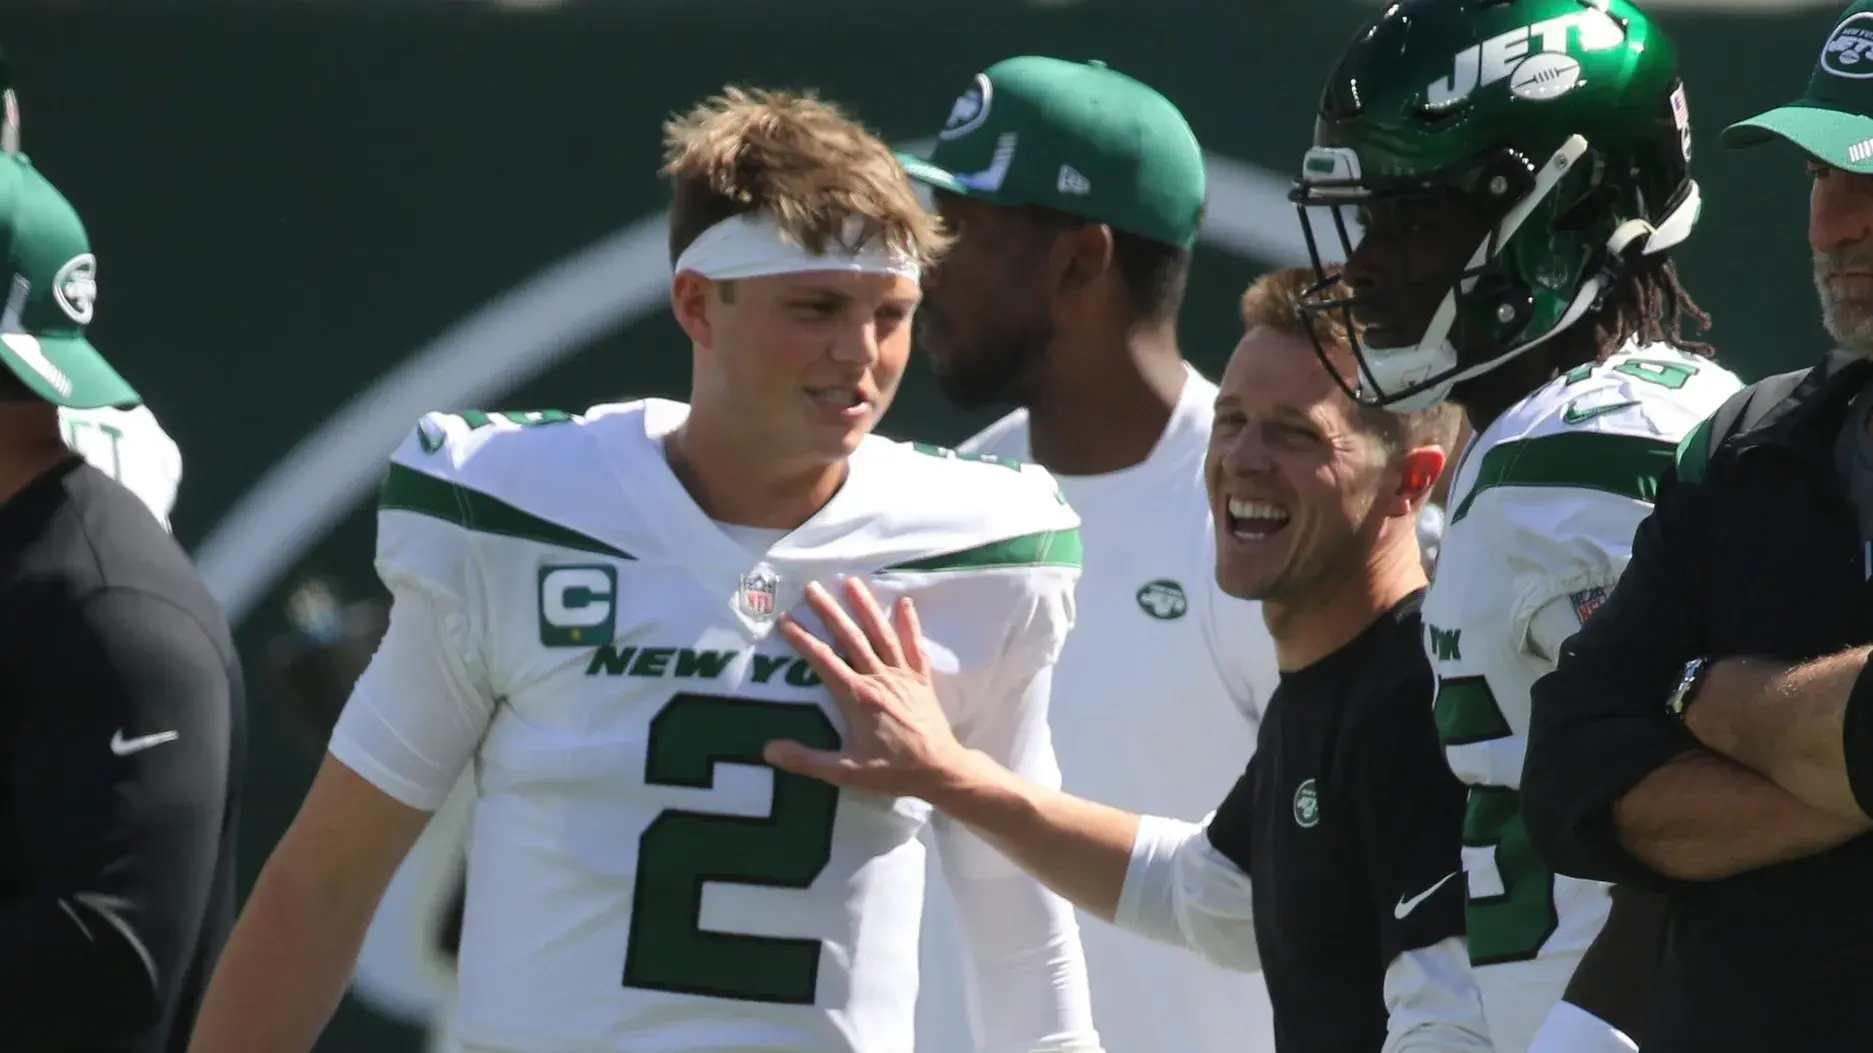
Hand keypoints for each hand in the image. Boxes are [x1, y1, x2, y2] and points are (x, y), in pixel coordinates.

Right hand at [763, 577, 977, 800]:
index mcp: (857, 697)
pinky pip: (914, 646)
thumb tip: (769, 750)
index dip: (802, 639)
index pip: (823, 661)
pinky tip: (905, 602)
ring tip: (852, 582)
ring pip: (881, 634)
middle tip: (813, 587)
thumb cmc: (892, 771)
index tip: (785, 620)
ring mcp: (902, 676)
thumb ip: (807, 760)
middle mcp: (878, 678)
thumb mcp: (846, 772)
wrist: (939, 770)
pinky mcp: (921, 679)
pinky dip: (910, 624)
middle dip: (830, 611)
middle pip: (850, 638)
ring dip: (866, 607)